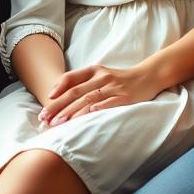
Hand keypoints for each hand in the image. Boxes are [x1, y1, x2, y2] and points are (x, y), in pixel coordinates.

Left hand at [38, 62, 162, 124]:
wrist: (149, 76)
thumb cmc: (120, 79)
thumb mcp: (101, 75)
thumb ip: (83, 82)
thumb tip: (58, 95)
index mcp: (95, 70)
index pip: (72, 78)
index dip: (58, 89)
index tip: (46, 101)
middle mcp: (103, 77)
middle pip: (76, 92)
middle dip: (59, 106)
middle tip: (45, 118)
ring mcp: (114, 87)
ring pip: (89, 99)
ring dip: (72, 112)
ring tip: (59, 123)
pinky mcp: (126, 97)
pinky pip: (111, 103)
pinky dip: (99, 108)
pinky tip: (89, 114)